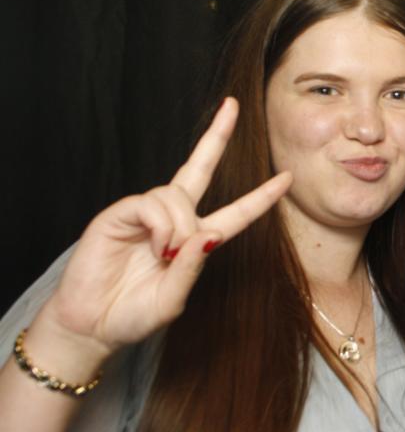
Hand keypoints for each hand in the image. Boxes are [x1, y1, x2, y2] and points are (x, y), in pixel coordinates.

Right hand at [43, 98, 291, 356]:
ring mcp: (145, 214)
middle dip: (216, 136)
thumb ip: (192, 269)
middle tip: (233, 105)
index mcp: (195, 239)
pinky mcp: (120, 214)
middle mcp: (173, 219)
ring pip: (177, 195)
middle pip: (199, 169)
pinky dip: (161, 225)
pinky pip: (152, 203)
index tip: (287, 177)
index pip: (235, 212)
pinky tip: (157, 247)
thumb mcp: (172, 300)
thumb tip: (208, 234)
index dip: (260, 196)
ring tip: (166, 255)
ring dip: (180, 226)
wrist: (90, 326)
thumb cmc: (131, 316)